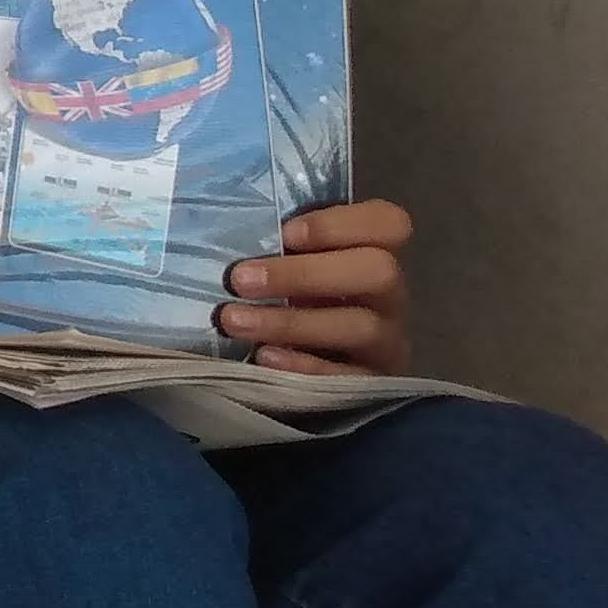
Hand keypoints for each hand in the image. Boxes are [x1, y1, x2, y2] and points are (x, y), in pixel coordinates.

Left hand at [227, 199, 413, 373]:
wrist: (296, 367)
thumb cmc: (281, 295)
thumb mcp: (281, 263)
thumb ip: (270, 242)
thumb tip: (218, 223)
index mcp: (371, 253)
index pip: (389, 223)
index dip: (341, 224)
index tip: (285, 232)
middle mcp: (388, 295)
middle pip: (379, 271)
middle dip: (305, 273)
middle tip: (240, 279)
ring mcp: (387, 342)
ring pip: (362, 326)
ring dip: (292, 322)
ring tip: (233, 320)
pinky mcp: (373, 384)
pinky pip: (348, 376)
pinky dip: (304, 365)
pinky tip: (264, 357)